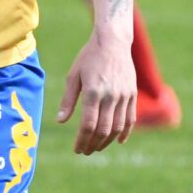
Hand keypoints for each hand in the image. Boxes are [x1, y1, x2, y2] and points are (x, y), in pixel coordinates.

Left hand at [59, 28, 136, 153]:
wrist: (113, 41)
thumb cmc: (89, 57)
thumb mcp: (74, 76)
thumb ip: (68, 100)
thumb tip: (60, 121)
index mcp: (93, 91)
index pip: (88, 124)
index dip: (82, 140)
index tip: (77, 149)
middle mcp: (110, 95)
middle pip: (103, 129)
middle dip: (93, 144)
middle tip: (85, 151)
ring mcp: (124, 95)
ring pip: (117, 127)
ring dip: (107, 141)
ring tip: (97, 148)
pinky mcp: (132, 94)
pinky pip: (130, 118)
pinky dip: (125, 132)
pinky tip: (118, 141)